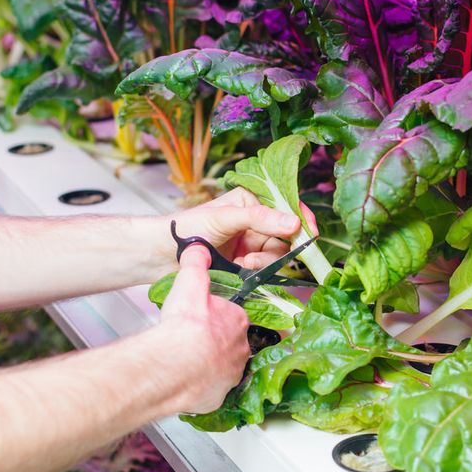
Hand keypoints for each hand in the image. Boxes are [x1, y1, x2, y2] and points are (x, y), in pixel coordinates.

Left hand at [155, 188, 318, 275]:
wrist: (162, 255)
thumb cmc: (187, 228)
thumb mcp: (225, 218)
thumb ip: (259, 219)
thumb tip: (294, 223)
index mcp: (251, 201)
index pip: (286, 205)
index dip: (301, 217)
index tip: (310, 231)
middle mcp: (254, 221)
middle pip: (286, 235)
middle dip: (279, 246)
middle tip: (262, 252)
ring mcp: (251, 243)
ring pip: (277, 254)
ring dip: (266, 260)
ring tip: (246, 261)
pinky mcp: (246, 263)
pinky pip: (265, 268)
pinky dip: (257, 270)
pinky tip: (242, 267)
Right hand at [159, 245, 250, 413]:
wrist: (175, 364)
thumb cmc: (185, 326)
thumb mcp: (189, 282)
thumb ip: (195, 263)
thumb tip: (198, 249)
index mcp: (237, 320)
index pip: (232, 316)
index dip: (216, 317)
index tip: (202, 320)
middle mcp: (240, 349)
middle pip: (229, 343)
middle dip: (214, 342)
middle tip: (192, 341)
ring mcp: (231, 374)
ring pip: (222, 368)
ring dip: (209, 365)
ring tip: (188, 361)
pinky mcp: (219, 395)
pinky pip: (212, 390)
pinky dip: (202, 386)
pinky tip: (187, 381)